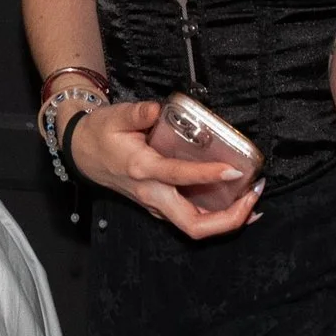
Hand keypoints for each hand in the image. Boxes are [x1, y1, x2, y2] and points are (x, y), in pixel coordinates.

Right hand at [67, 99, 261, 240]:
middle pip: (193, 224)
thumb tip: (157, 108)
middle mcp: (152, 194)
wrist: (82, 153)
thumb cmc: (101, 134)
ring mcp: (156, 205)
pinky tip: (238, 202)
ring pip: (194, 227)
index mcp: (142, 170)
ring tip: (253, 199)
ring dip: (227, 220)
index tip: (234, 170)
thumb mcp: (116, 117)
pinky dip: (218, 216)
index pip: (179, 177)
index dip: (208, 176)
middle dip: (228, 218)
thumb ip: (139, 113)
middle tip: (253, 195)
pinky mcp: (161, 207)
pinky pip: (192, 219)